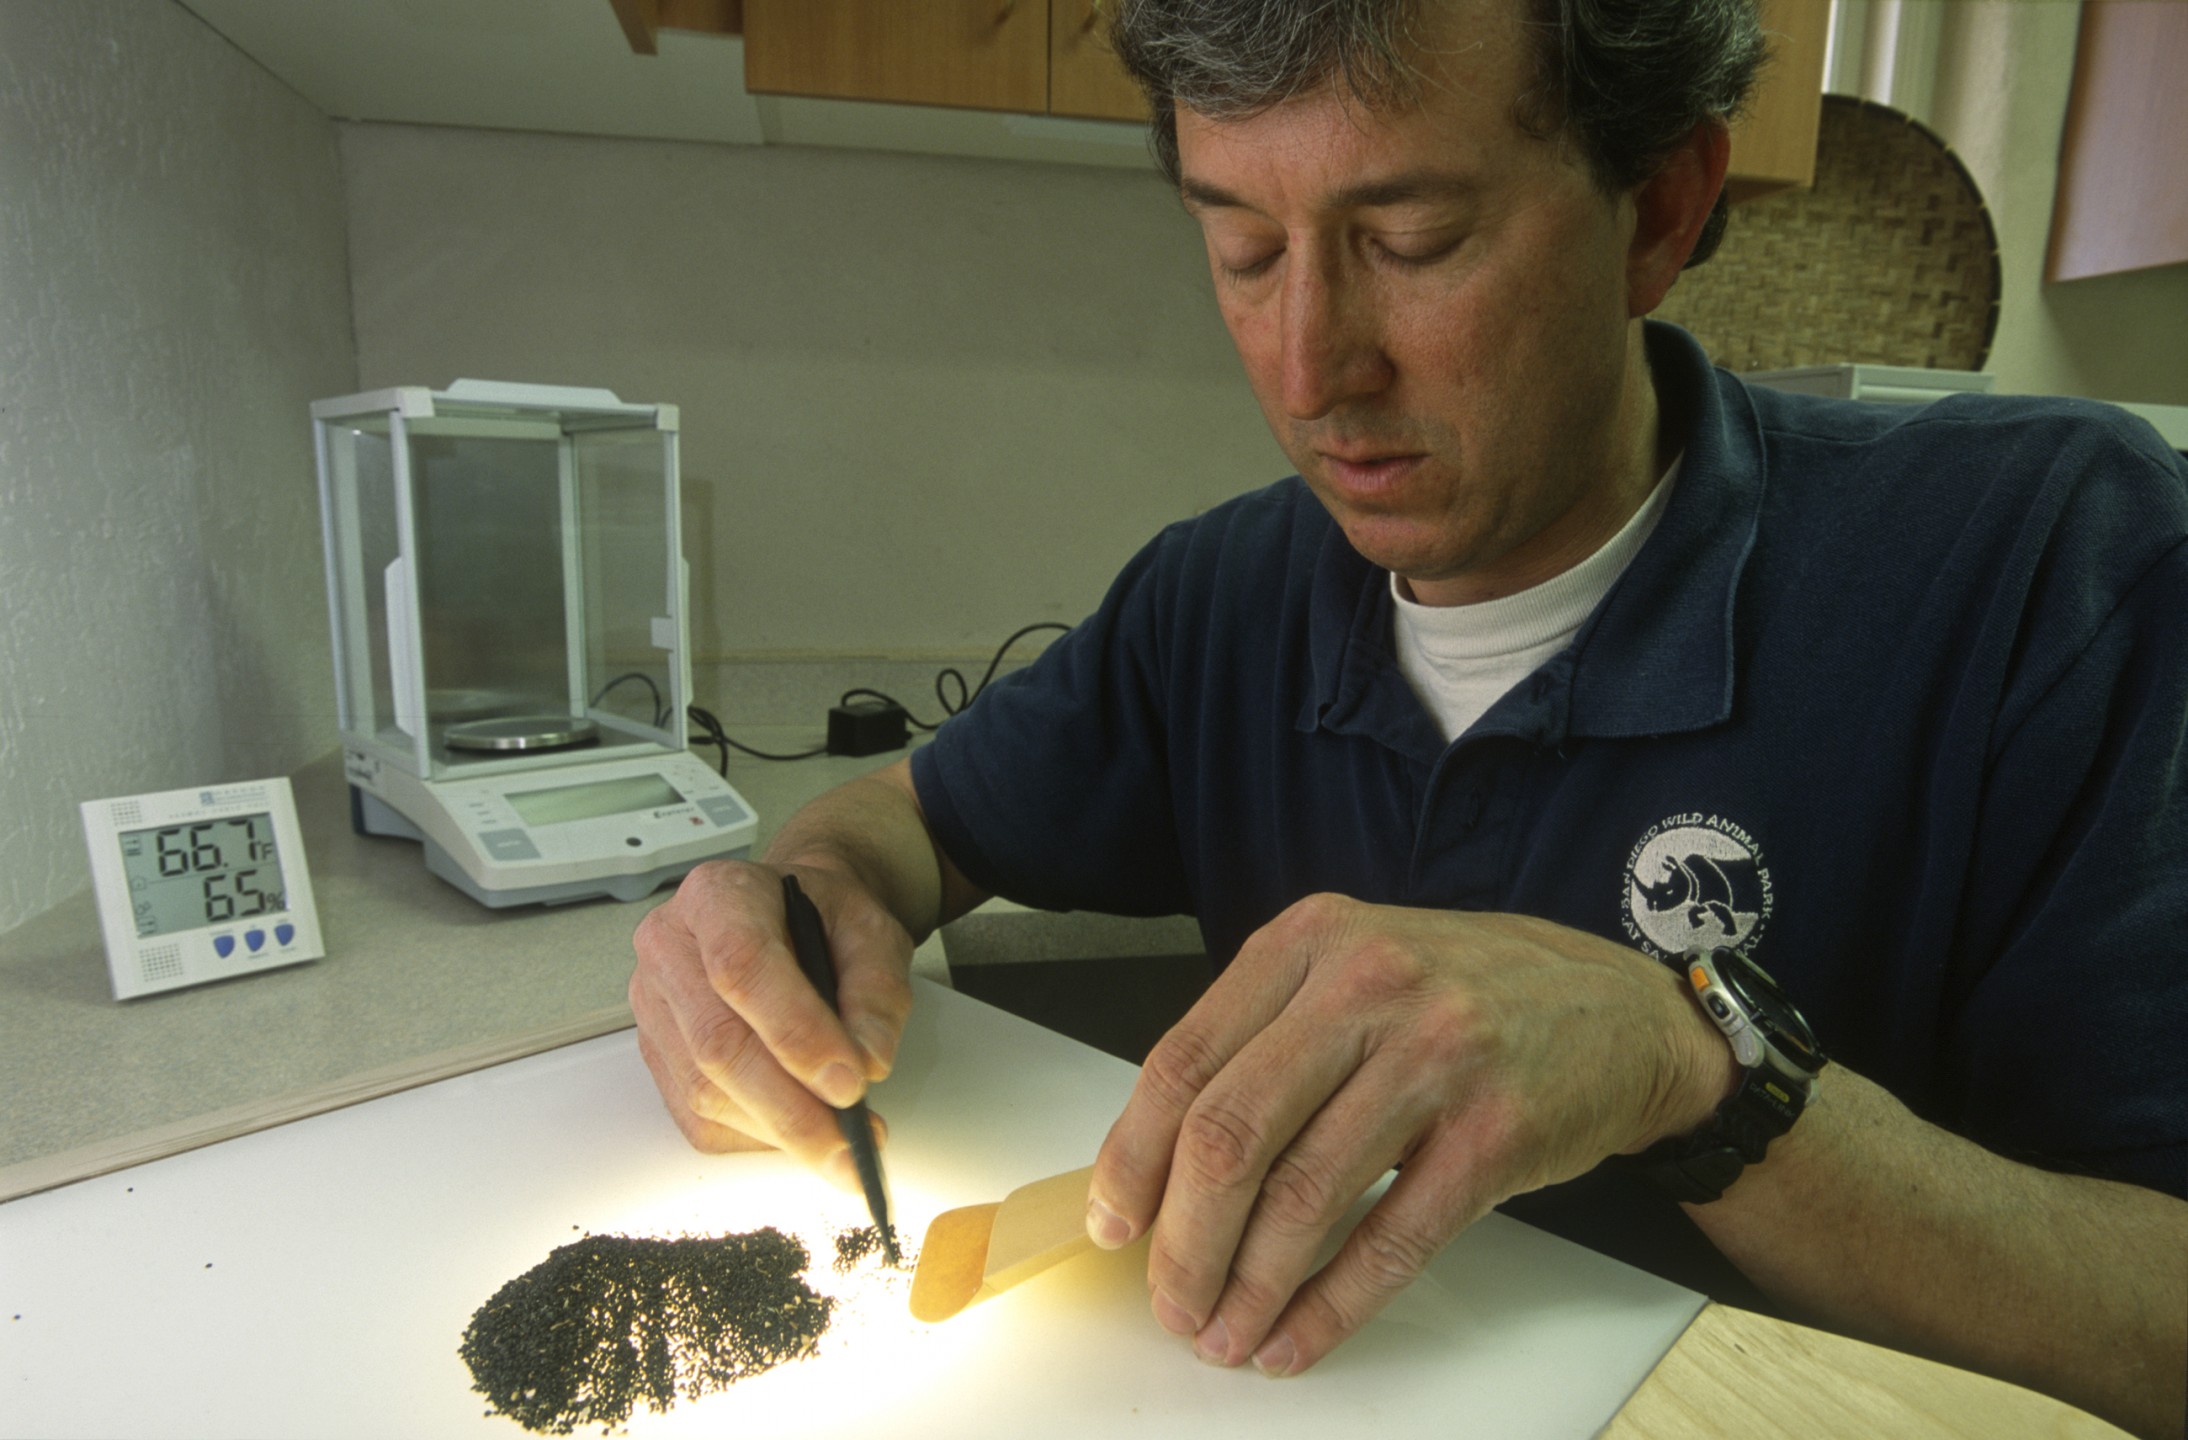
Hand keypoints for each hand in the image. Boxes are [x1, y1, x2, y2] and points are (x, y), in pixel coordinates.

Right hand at [628, 858, 914, 1189]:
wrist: (792, 915)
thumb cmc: (825, 918)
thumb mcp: (872, 931)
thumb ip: (877, 992)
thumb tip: (868, 1062)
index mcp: (719, 896)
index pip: (743, 966)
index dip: (796, 1031)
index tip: (849, 1083)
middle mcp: (670, 947)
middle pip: (718, 1042)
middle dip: (791, 1107)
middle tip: (850, 1144)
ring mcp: (654, 1004)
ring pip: (705, 1090)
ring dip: (778, 1132)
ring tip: (841, 1148)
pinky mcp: (657, 1054)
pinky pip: (697, 1117)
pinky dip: (755, 1138)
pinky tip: (799, 1135)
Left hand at [1086, 894, 1734, 1375]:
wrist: (1622, 1012)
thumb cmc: (1470, 996)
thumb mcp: (1353, 969)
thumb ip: (1263, 1039)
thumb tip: (1159, 1163)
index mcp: (1307, 941)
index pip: (1183, 1060)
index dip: (1133, 1157)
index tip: (1115, 1222)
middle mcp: (1365, 986)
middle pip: (1230, 1134)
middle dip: (1184, 1240)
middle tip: (1170, 1300)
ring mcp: (1436, 1056)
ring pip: (1303, 1197)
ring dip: (1249, 1287)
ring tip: (1224, 1333)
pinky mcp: (1495, 1133)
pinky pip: (1389, 1241)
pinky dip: (1330, 1306)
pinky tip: (1295, 1336)